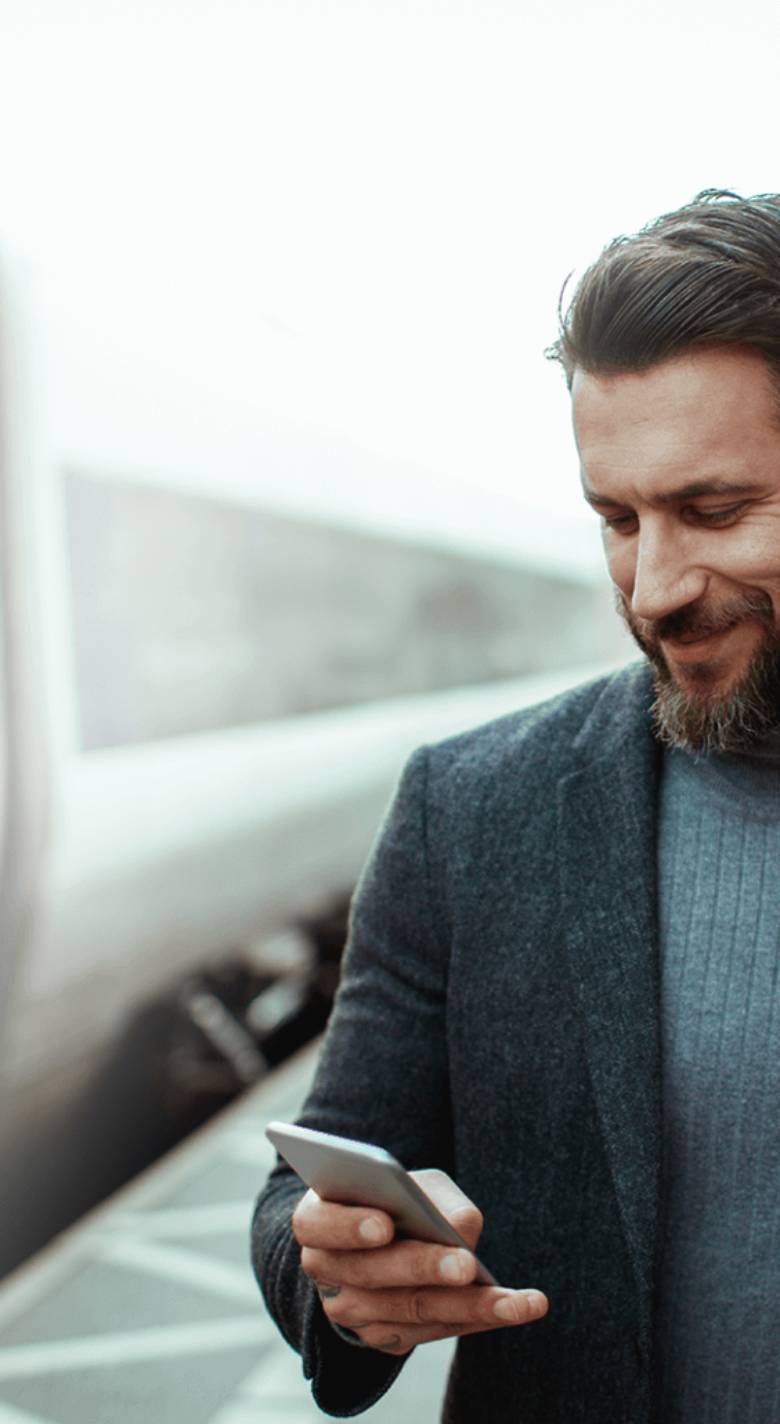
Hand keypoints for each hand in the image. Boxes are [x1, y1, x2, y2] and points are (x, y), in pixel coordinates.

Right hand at [292, 1167, 547, 1355]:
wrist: (373, 1243)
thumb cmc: (392, 1197)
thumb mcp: (409, 1181)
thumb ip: (431, 1196)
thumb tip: (464, 1231)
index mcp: (315, 1220)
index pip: (322, 1223)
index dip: (351, 1226)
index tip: (384, 1224)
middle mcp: (324, 1271)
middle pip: (373, 1274)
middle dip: (423, 1268)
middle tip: (465, 1264)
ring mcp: (350, 1312)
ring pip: (409, 1311)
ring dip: (467, 1306)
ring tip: (515, 1301)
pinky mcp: (382, 1338)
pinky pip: (432, 1332)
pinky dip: (477, 1319)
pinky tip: (518, 1308)